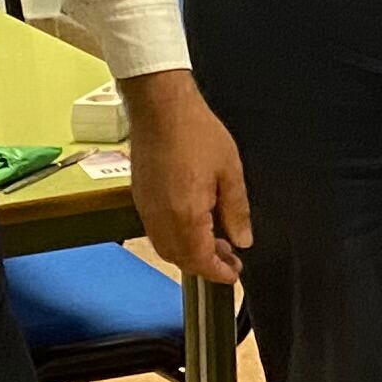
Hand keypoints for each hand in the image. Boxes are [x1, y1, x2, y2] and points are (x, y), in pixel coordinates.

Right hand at [119, 70, 251, 286]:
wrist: (160, 107)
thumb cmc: (197, 134)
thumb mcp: (230, 172)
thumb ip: (236, 211)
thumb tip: (242, 240)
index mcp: (186, 216)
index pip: (200, 260)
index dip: (218, 272)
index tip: (233, 274)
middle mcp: (161, 219)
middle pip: (180, 259)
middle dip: (204, 264)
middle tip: (228, 256)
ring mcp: (146, 209)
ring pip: (165, 247)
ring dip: (188, 253)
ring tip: (213, 239)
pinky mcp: (139, 198)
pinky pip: (155, 231)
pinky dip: (174, 238)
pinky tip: (192, 222)